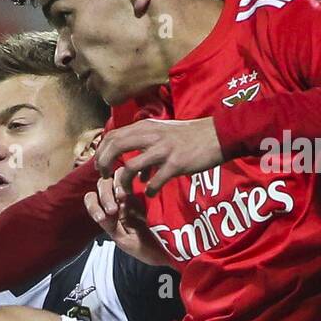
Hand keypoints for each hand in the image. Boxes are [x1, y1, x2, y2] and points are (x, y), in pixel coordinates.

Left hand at [85, 177, 173, 267]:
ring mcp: (136, 193)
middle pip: (103, 184)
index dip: (93, 205)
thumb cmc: (148, 249)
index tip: (103, 217)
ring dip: (117, 183)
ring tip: (125, 197)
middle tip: (114, 209)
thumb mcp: (126, 241)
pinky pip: (139, 175)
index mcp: (110, 213)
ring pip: (118, 176)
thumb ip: (112, 227)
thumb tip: (100, 212)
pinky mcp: (151, 188)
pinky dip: (135, 177)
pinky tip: (140, 187)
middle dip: (105, 195)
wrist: (175, 250)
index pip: (92, 199)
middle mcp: (120, 200)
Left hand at [95, 117, 222, 197]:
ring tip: (125, 192)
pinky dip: (149, 190)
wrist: (219, 135)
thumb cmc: (190, 137)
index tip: (101, 166)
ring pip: (131, 167)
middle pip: (115, 147)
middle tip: (105, 178)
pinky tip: (151, 194)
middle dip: (104, 164)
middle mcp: (151, 135)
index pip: (112, 136)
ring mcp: (163, 150)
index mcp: (145, 126)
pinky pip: (154, 181)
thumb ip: (146, 146)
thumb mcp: (163, 133)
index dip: (102, 152)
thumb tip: (136, 174)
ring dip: (124, 183)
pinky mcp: (175, 164)